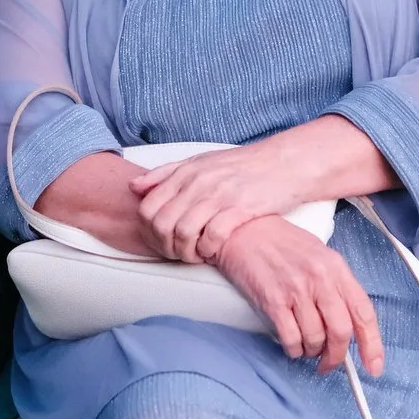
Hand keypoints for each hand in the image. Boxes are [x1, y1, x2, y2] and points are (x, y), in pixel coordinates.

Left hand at [129, 141, 303, 264]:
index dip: (148, 233)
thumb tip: (134, 187)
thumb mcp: (200, 162)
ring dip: (186, 252)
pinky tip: (213, 251)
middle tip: (177, 254)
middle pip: (162, 224)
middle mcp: (198, 182)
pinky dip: (208, 250)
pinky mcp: (240, 208)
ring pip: (183, 232)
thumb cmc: (242, 166)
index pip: (147, 208)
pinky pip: (212, 236)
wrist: (284, 163)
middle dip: (165, 247)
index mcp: (185, 172)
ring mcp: (219, 194)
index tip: (161, 242)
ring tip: (195, 255)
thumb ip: (165, 174)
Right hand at [208, 217, 382, 377]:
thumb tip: (348, 323)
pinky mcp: (273, 301)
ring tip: (306, 346)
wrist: (242, 230)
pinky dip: (294, 349)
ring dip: (312, 351)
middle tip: (330, 362)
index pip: (364, 312)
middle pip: (341, 332)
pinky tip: (292, 344)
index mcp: (336, 268)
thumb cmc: (280, 242)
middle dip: (337, 356)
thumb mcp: (319, 255)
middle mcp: (320, 279)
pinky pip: (291, 339)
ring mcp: (296, 291)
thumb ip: (336, 286)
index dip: (372, 344)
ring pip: (315, 339)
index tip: (374, 365)